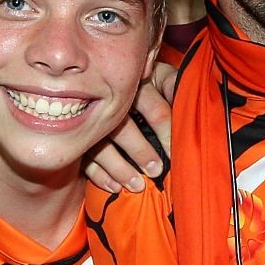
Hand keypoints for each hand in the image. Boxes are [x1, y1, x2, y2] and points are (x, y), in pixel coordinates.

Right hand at [83, 62, 178, 192]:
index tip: (174, 153)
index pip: (154, 110)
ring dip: (120, 168)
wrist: (108, 78)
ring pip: (101, 145)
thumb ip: (173, 85)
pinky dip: (99, 174)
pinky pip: (84, 158)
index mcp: (135, 84)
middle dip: (140, 151)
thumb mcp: (161, 77)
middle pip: (123, 127)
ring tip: (138, 185)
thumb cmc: (147, 83)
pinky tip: (114, 186)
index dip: (166, 132)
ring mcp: (89, 118)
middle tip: (156, 170)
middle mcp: (110, 100)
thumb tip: (186, 98)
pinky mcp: (78, 136)